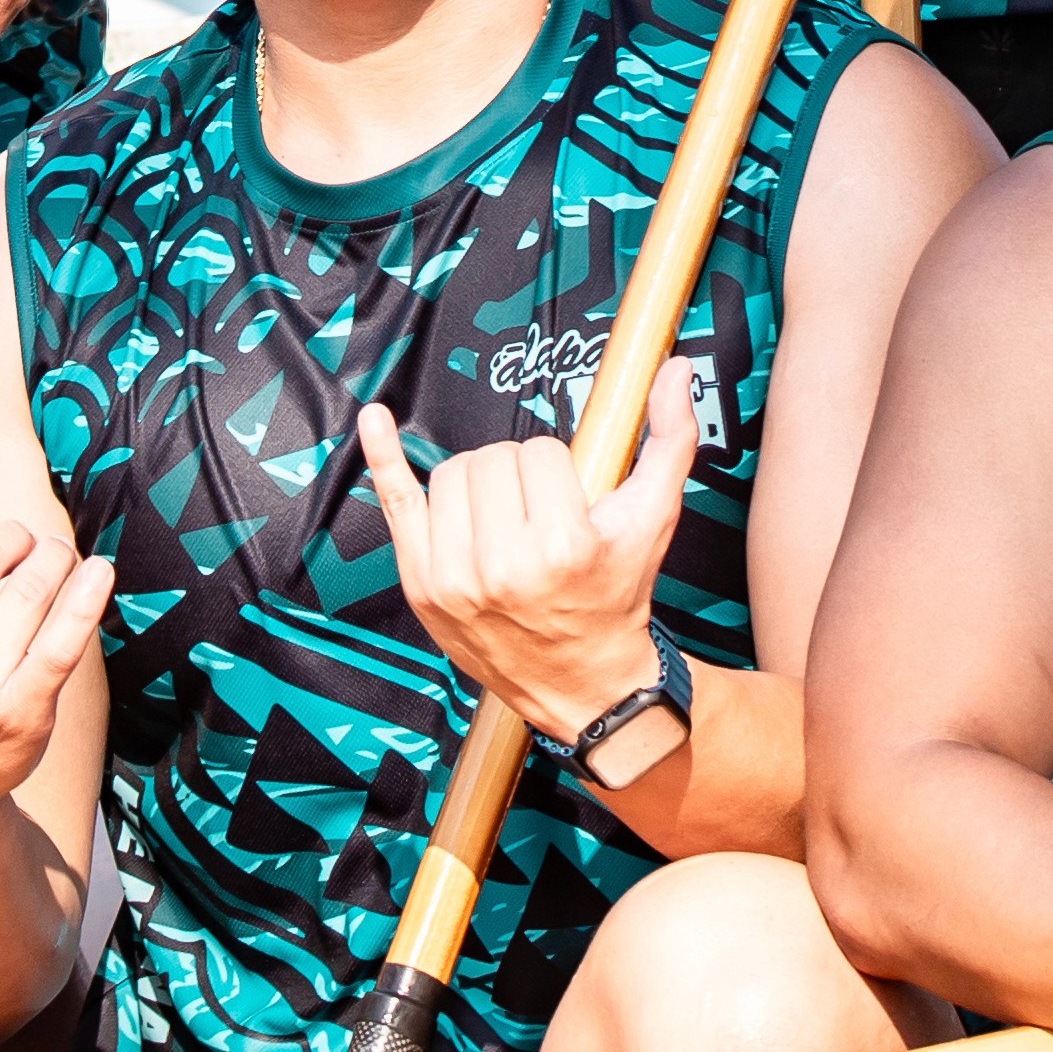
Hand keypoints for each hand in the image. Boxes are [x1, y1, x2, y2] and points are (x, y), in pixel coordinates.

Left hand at [351, 376, 693, 744]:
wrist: (584, 681)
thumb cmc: (615, 595)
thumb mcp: (652, 519)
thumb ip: (671, 440)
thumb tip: (676, 370)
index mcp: (562, 546)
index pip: (540, 454)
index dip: (558, 471)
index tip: (568, 506)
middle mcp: (502, 566)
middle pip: (493, 459)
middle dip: (518, 475)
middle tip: (538, 514)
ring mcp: (453, 578)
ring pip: (452, 473)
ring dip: (479, 484)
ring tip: (504, 520)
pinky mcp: (421, 585)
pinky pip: (396, 503)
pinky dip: (383, 457)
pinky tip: (376, 420)